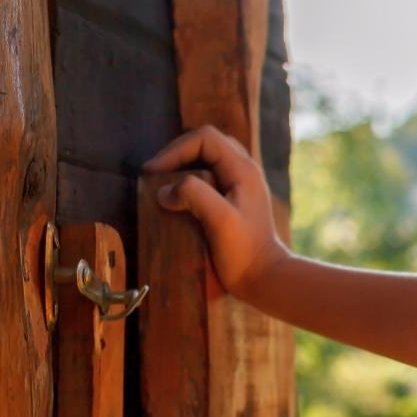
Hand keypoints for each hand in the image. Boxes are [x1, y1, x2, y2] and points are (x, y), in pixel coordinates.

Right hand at [142, 125, 290, 296]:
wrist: (264, 278)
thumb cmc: (244, 252)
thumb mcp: (220, 221)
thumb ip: (194, 195)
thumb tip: (164, 191)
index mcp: (243, 169)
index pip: (204, 138)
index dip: (175, 150)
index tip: (153, 172)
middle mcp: (245, 170)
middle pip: (206, 143)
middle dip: (177, 154)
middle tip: (155, 174)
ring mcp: (242, 183)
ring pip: (208, 158)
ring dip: (184, 165)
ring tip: (163, 182)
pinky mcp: (236, 198)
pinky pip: (211, 176)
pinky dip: (191, 179)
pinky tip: (179, 197)